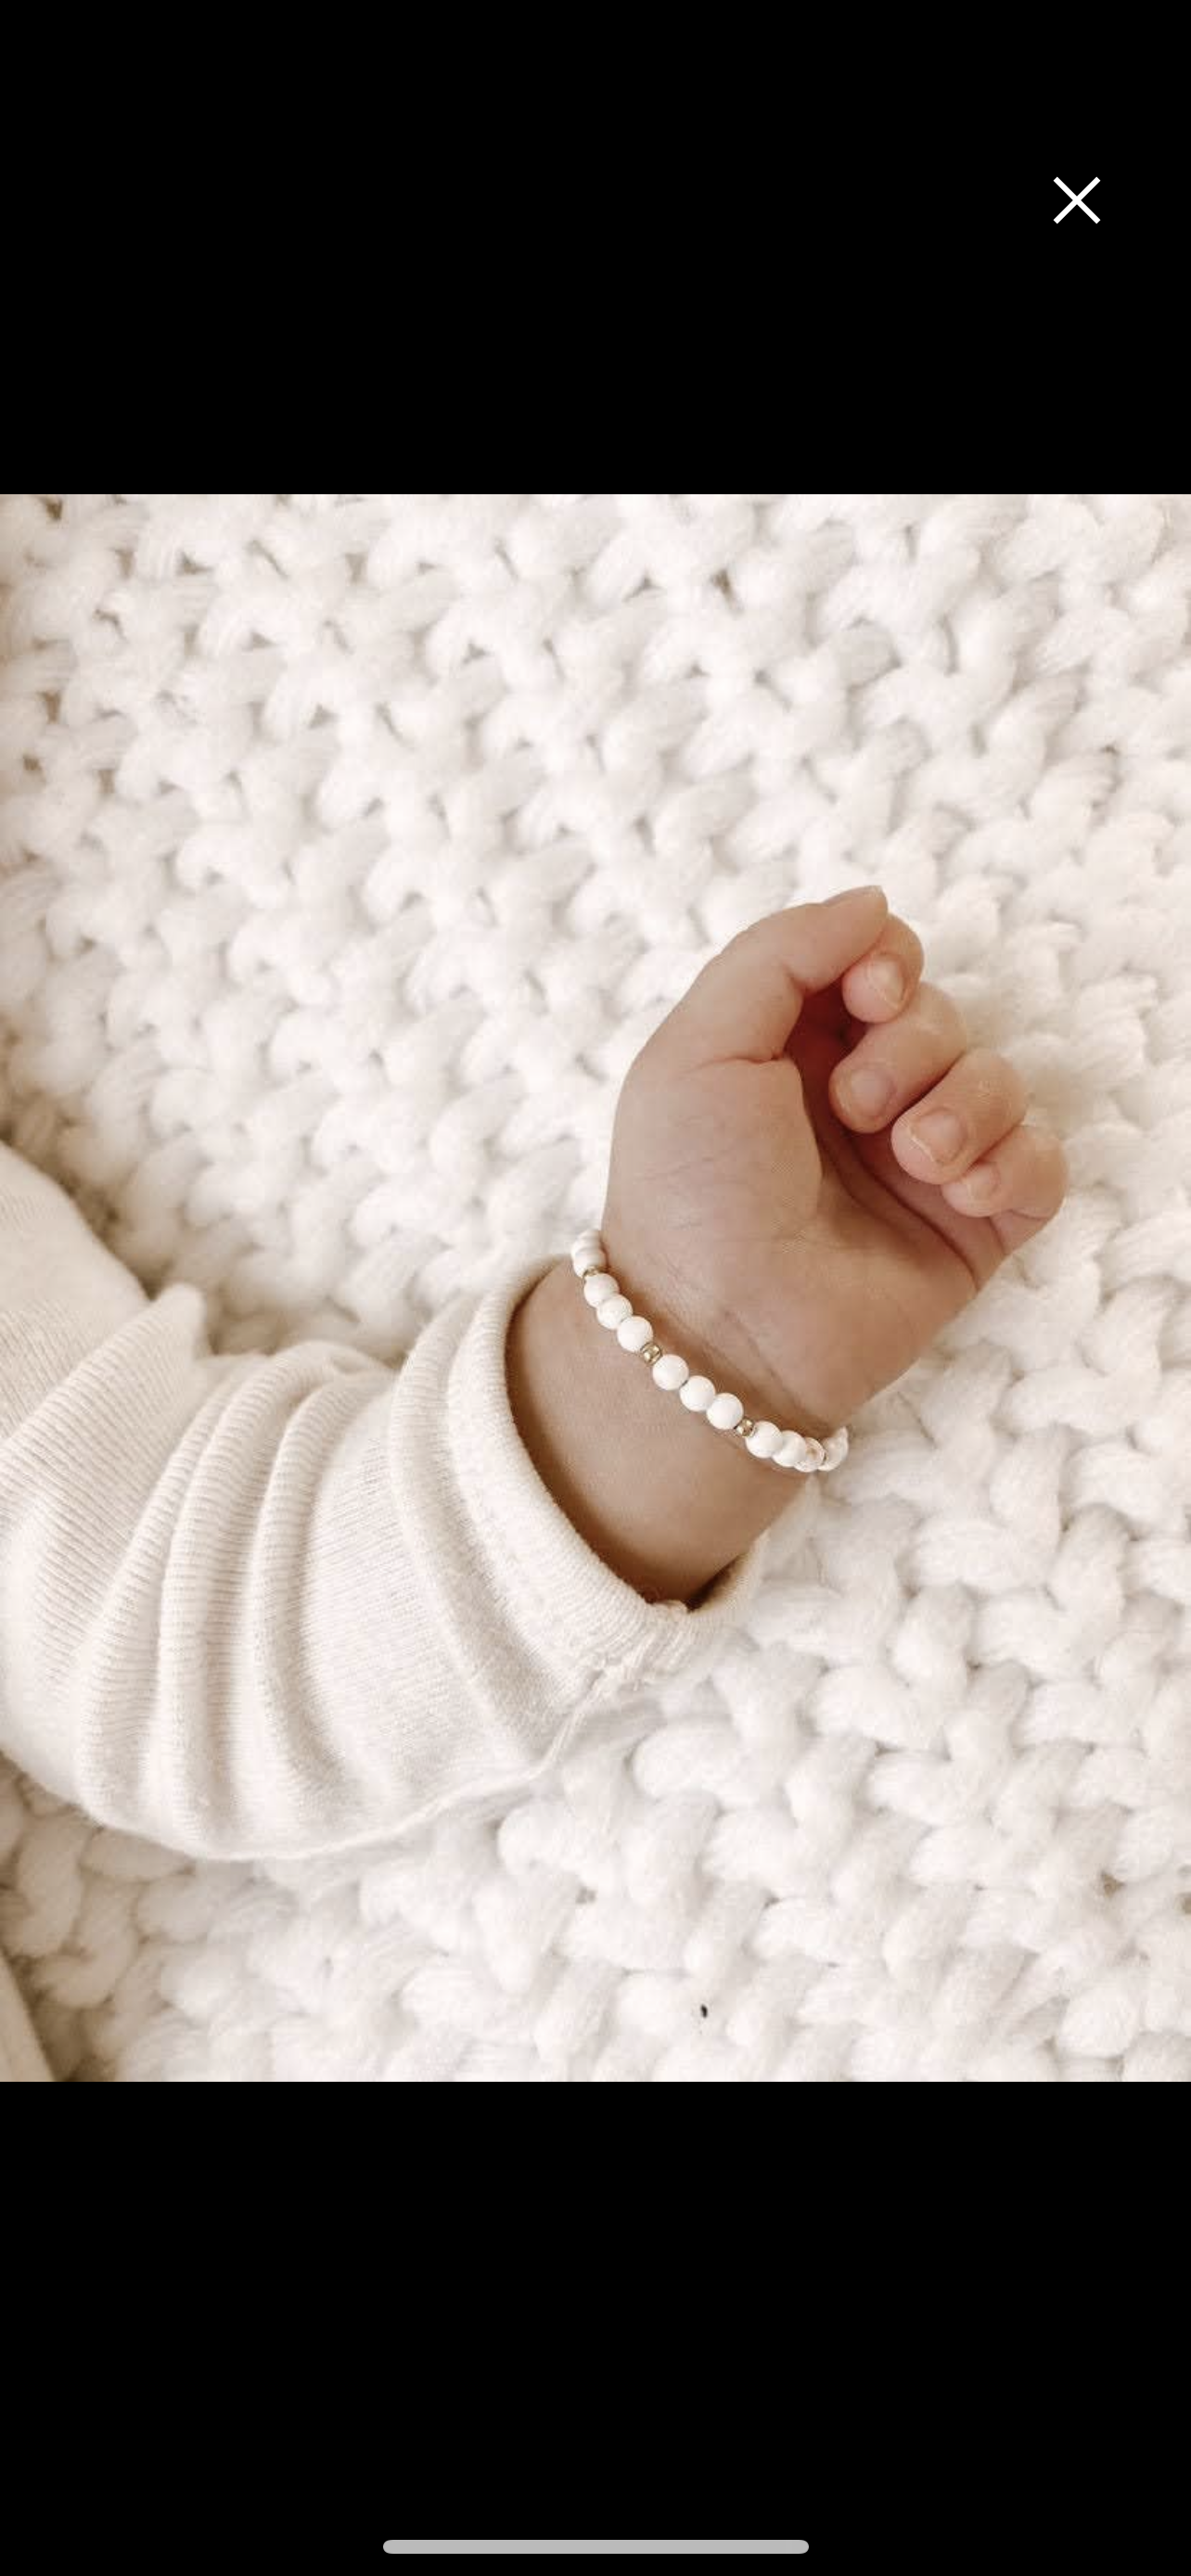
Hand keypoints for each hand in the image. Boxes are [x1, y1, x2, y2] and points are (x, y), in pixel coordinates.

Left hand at [601, 885, 1067, 1440]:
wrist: (718, 1331)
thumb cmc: (690, 1193)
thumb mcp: (698, 1047)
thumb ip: (780, 954)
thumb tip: (874, 905)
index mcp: (795, 1049)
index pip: (879, 962)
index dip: (889, 964)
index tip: (868, 996)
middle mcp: (862, 1099)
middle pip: (941, 1014)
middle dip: (914, 1046)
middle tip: (857, 1109)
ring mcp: (920, 1165)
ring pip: (998, 1081)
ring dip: (964, 1108)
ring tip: (913, 1162)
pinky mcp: (971, 1229)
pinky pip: (1040, 1163)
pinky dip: (1015, 1164)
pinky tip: (962, 1192)